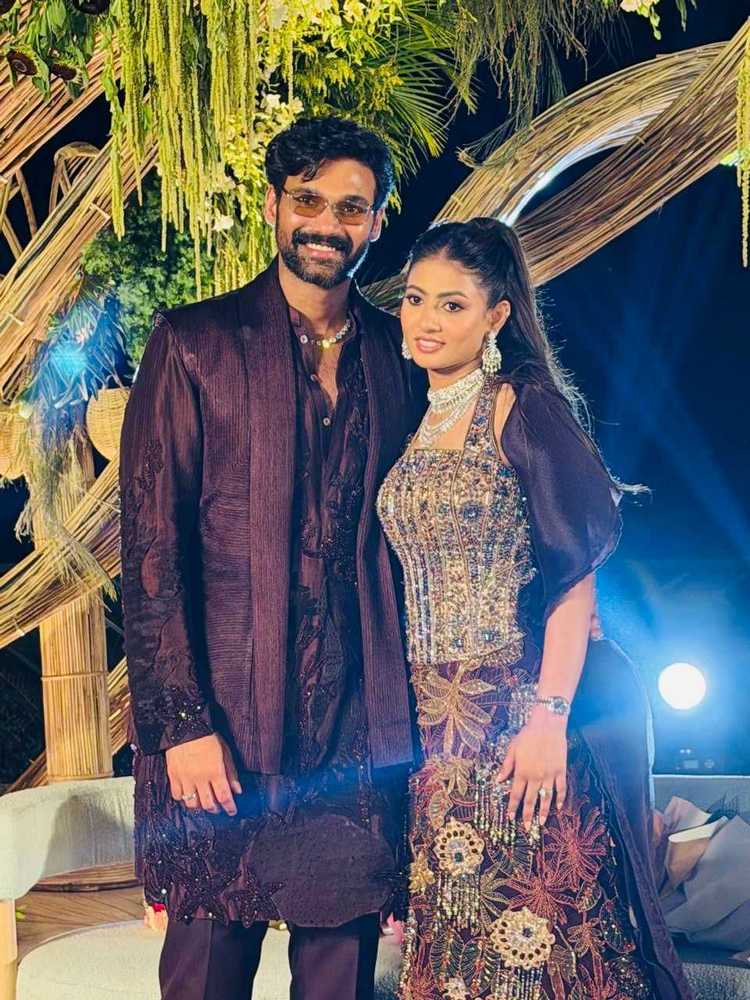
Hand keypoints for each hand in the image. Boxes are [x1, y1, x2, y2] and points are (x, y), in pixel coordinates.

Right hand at [166, 733, 241, 815]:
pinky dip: (184, 799)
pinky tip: (189, 795)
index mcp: (215, 771)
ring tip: (204, 803)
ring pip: (192, 804)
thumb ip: (231, 772)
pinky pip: (177, 796)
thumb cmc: (207, 737)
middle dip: (216, 809)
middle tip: (219, 808)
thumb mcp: (225, 751)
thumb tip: (238, 790)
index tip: (232, 811)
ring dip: (200, 807)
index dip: (230, 807)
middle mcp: (200, 778)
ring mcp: (185, 779)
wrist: (185, 727)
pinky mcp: (173, 776)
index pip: (224, 797)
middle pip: (209, 804)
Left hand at [497, 706, 567, 829]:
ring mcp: (549, 775)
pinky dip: (560, 799)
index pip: (515, 794)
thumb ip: (506, 766)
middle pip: (530, 800)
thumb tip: (498, 781)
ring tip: (542, 823)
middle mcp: (535, 776)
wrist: (547, 725)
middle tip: (527, 827)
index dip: (513, 807)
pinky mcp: (560, 771)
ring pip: (546, 798)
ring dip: (544, 812)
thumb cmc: (527, 735)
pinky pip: (561, 789)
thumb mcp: (512, 749)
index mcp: (521, 771)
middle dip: (528, 815)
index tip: (511, 817)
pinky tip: (559, 807)